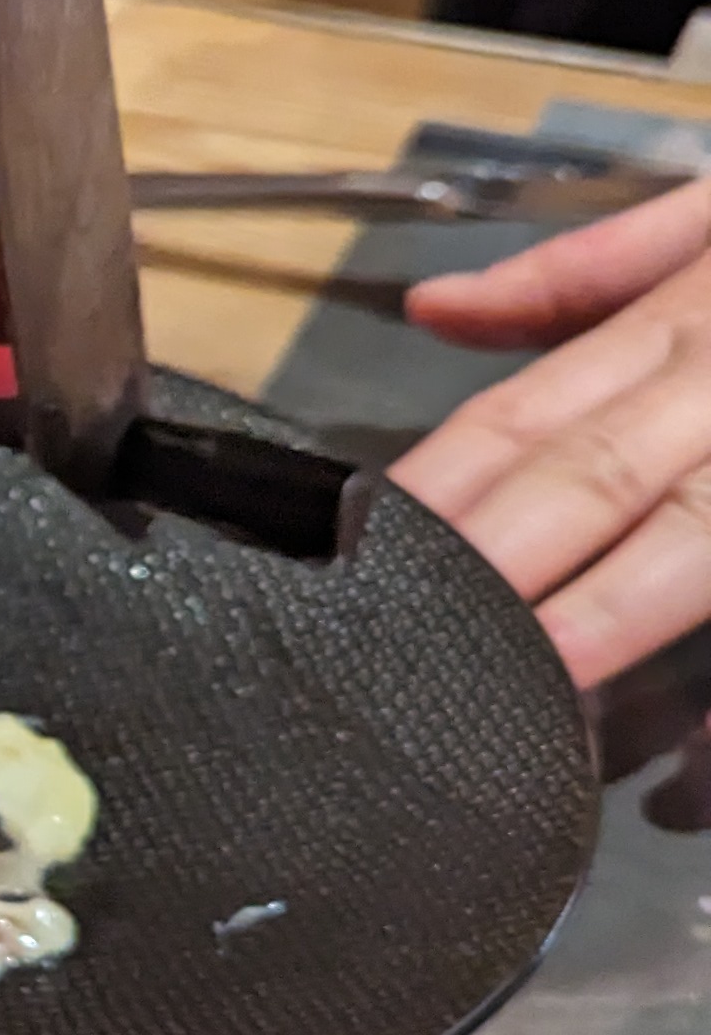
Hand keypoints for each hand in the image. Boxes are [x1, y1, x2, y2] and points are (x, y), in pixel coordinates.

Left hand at [393, 176, 710, 684]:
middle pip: (602, 477)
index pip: (532, 414)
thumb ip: (582, 272)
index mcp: (691, 321)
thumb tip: (437, 312)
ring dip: (616, 608)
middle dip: (502, 561)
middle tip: (408, 635)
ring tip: (532, 679)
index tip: (358, 555)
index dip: (445, 488)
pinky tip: (699, 762)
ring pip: (698, 532)